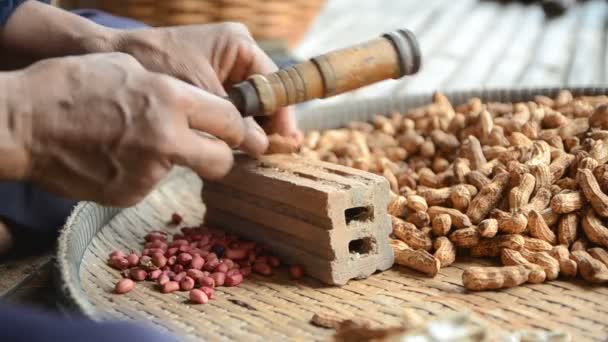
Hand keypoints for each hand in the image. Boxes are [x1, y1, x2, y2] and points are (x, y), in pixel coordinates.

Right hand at [9, 53, 261, 205]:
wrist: (22, 124)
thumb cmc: (70, 86)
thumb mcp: (128, 68)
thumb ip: (170, 91)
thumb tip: (194, 107)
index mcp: (172, 100)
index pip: (232, 122)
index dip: (242, 130)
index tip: (246, 136)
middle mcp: (168, 139)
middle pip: (222, 161)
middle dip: (223, 158)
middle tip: (214, 152)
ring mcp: (149, 172)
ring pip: (184, 173)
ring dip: (172, 161)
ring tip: (134, 144)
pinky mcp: (129, 195)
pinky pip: (149, 185)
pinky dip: (140, 174)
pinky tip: (114, 158)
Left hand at [110, 23, 301, 142]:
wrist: (114, 56)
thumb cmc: (156, 63)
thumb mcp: (200, 92)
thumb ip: (232, 119)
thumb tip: (262, 146)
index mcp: (239, 45)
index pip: (274, 84)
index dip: (283, 115)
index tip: (288, 142)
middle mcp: (236, 56)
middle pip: (264, 96)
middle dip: (269, 125)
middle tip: (279, 153)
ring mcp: (223, 70)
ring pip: (248, 106)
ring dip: (251, 129)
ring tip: (260, 155)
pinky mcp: (208, 85)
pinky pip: (230, 109)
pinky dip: (232, 127)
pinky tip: (237, 147)